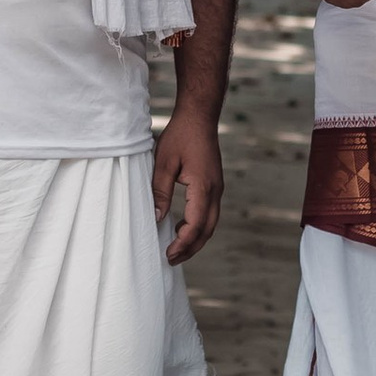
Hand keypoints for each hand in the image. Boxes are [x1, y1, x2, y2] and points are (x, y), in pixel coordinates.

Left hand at [152, 101, 223, 263]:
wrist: (199, 116)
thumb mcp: (163, 163)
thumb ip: (161, 191)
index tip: (168, 253)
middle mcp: (215, 190)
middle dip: (191, 248)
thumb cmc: (180, 136)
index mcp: (203, 187)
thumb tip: (157, 218)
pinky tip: (182, 227)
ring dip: (195, 239)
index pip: (196, 224)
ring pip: (211, 223)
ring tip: (177, 250)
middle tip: (171, 260)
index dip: (183, 243)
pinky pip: (209, 212)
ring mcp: (217, 188)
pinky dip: (198, 226)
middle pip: (207, 229)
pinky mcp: (214, 184)